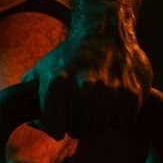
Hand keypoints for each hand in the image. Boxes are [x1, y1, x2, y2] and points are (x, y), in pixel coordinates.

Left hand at [22, 35, 153, 139]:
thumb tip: (30, 121)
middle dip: (77, 123)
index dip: (56, 127)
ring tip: (96, 99)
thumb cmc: (71, 55)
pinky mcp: (131, 95)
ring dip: (97, 119)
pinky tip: (113, 99)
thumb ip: (30, 95)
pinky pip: (121, 123)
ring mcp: (110, 92)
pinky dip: (117, 116)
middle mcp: (84, 87)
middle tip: (80, 108)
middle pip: (78, 131)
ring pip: (99, 129)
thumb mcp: (44, 68)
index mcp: (58, 83)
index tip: (59, 120)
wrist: (106, 32)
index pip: (55, 128)